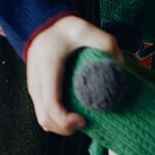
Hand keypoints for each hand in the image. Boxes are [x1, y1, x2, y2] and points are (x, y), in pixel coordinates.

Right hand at [25, 15, 121, 135]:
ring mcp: (35, 91)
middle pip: (46, 119)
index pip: (51, 105)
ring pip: (44, 121)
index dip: (66, 120)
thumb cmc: (62, 30)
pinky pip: (45, 116)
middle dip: (66, 128)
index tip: (83, 120)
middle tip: (85, 122)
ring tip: (80, 121)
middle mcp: (37, 84)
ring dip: (62, 128)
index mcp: (47, 70)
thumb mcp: (84, 28)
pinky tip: (72, 118)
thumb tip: (120, 63)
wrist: (40, 26)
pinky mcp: (37, 94)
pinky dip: (58, 123)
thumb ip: (104, 41)